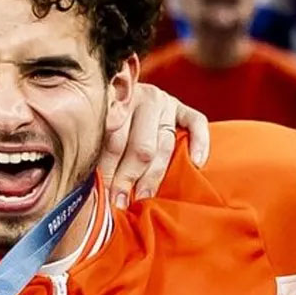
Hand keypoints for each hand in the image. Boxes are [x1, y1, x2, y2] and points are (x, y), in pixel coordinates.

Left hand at [99, 84, 210, 210]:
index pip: (114, 142)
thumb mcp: (99, 128)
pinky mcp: (183, 108)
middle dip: (129, 178)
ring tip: (144, 197)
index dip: (108, 171)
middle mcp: (141, 98)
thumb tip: (96, 188)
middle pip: (140, 146)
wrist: (126, 92)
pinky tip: (197, 163)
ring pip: (165, 143)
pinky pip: (196, 122)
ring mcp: (165, 102)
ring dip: (153, 175)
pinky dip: (199, 143)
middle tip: (121, 202)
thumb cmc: (110, 120)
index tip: (104, 195)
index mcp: (116, 101)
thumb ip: (100, 149)